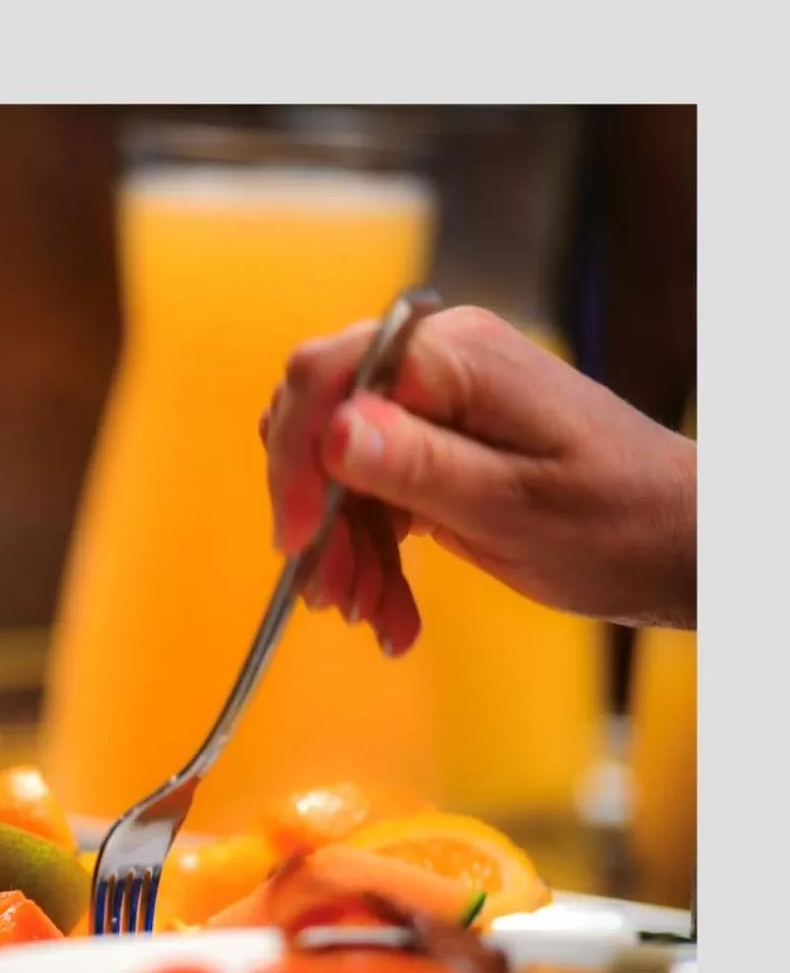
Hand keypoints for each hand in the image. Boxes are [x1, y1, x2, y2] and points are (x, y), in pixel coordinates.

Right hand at [258, 306, 696, 655]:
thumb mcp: (513, 506)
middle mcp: (434, 366)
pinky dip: (369, 555)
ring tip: (375, 614)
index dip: (294, 457)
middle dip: (318, 520)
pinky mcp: (434, 446)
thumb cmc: (619, 523)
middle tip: (336, 596)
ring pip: (334, 472)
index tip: (296, 538)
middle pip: (319, 426)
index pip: (327, 377)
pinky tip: (392, 608)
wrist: (678, 545)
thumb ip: (418, 465)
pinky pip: (368, 494)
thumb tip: (332, 430)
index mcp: (454, 357)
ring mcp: (432, 405)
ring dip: (343, 552)